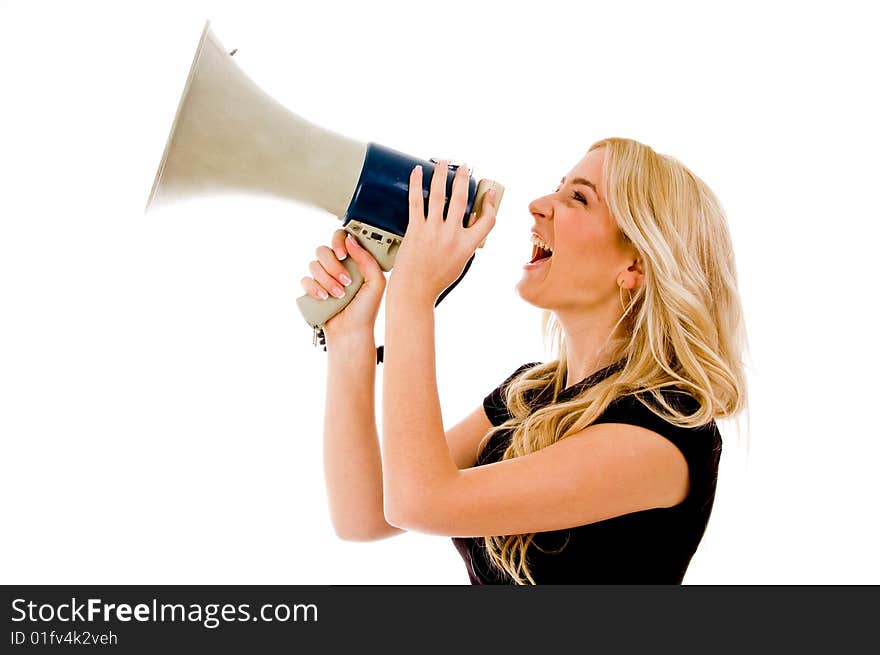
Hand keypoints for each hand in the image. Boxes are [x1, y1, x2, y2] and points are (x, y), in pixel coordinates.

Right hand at [300, 228, 386, 336]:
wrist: (351, 332)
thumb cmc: (366, 310)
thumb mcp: (376, 283)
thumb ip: (368, 259)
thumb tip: (351, 241)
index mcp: (353, 261)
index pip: (340, 238)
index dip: (338, 241)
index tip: (343, 254)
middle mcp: (337, 267)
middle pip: (323, 250)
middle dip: (333, 266)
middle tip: (345, 281)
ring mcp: (324, 278)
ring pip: (314, 265)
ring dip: (327, 280)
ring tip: (338, 294)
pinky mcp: (313, 289)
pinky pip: (305, 280)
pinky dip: (314, 288)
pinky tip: (325, 297)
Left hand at [389, 160, 496, 301]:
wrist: (414, 291)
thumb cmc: (435, 281)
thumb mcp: (460, 264)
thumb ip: (465, 244)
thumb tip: (466, 227)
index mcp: (467, 246)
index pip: (487, 221)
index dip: (491, 205)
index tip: (489, 193)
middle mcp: (452, 235)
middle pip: (462, 199)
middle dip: (464, 179)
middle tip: (464, 167)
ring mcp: (433, 231)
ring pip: (439, 195)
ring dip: (441, 175)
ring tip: (442, 163)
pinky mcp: (416, 229)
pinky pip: (416, 201)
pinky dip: (416, 184)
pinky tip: (417, 172)